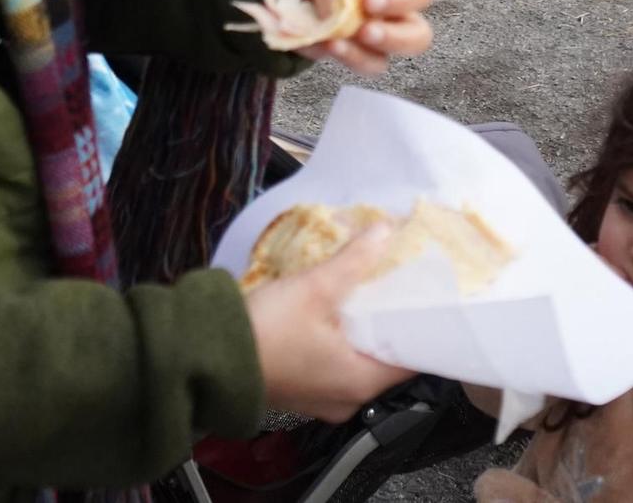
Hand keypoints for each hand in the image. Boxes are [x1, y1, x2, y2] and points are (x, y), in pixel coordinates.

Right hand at [245, 228, 410, 421]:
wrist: (207, 361)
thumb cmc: (266, 333)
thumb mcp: (315, 289)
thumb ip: (354, 260)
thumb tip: (385, 232)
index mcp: (360, 382)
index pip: (411, 359)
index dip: (419, 327)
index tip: (425, 298)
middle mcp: (346, 399)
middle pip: (383, 359)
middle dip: (388, 322)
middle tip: (395, 286)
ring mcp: (320, 399)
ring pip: (355, 362)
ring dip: (360, 331)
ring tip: (367, 293)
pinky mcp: (298, 392)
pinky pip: (331, 366)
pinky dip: (337, 342)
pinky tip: (334, 313)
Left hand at [265, 0, 433, 74]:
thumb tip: (335, 14)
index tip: (371, 1)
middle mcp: (385, 10)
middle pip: (417, 36)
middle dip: (396, 40)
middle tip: (366, 33)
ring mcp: (363, 35)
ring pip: (381, 61)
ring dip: (360, 58)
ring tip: (333, 45)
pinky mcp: (339, 51)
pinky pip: (340, 64)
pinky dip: (324, 56)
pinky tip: (305, 40)